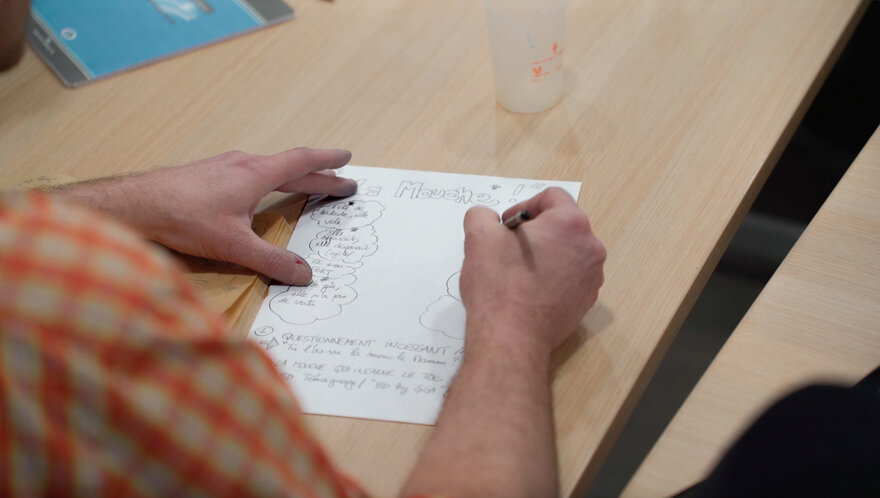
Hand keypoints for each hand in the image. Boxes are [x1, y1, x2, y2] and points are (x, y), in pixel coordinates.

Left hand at [55, 148, 355, 284]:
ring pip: (269, 168)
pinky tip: (260, 190)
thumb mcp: (234, 245)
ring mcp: (224, 166)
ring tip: (307, 184)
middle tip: (342, 182)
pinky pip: (250, 171)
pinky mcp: (208, 173)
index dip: (328, 161)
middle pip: (291, 167)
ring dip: (294, 176)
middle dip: (319, 176)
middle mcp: (243, 164)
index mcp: (257, 174)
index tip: (348, 158)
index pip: (303, 162)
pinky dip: (270, 179)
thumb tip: (304, 275)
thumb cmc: (184, 219)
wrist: (135, 205)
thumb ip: (272, 261)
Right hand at [460, 187, 605, 355]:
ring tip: (517, 272)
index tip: (506, 228)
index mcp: (570, 224)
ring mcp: (591, 278)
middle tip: (508, 248)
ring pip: (566, 252)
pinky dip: (551, 278)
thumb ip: (482, 215)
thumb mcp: (479, 236)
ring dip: (544, 255)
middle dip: (535, 232)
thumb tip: (487, 219)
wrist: (512, 338)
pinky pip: (569, 278)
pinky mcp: (585, 302)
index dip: (523, 206)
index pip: (551, 197)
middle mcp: (590, 248)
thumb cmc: (499, 285)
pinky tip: (527, 292)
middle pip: (562, 225)